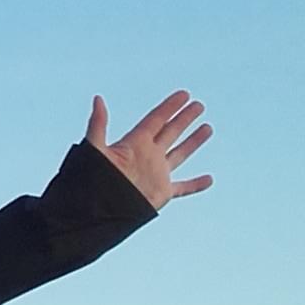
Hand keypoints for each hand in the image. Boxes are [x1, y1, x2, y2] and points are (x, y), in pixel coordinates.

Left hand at [85, 90, 212, 209]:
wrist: (99, 210)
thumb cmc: (94, 180)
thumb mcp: (95, 148)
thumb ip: (97, 124)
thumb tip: (97, 98)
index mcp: (134, 143)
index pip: (156, 119)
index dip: (170, 106)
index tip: (184, 94)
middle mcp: (148, 155)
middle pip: (171, 132)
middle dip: (184, 118)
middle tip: (199, 105)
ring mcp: (156, 174)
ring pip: (180, 154)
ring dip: (193, 142)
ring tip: (207, 128)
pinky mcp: (162, 193)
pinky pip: (183, 188)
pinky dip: (196, 185)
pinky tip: (209, 179)